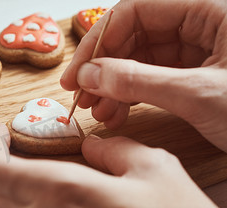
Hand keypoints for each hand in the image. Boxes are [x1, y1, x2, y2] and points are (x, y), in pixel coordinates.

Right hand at [61, 0, 226, 151]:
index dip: (99, 43)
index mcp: (212, 6)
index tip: (77, 75)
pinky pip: (158, 76)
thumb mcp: (198, 95)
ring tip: (101, 114)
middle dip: (106, 68)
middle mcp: (206, 20)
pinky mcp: (202, 71)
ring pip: (144, 58)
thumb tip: (89, 75)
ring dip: (117, 85)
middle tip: (83, 99)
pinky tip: (120, 113)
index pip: (136, 10)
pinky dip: (136, 94)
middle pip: (136, 35)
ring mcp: (204, 47)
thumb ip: (137, 81)